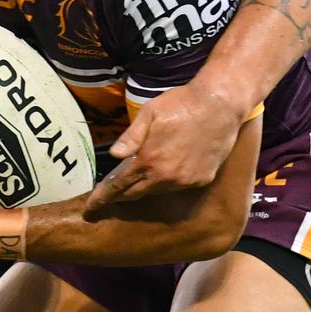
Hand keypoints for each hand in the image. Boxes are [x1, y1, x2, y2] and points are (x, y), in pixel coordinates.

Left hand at [84, 77, 244, 213]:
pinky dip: (167, 182)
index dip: (103, 197)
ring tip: (136, 179)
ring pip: (157, 191)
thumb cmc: (181, 104)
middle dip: (120, 196)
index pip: (119, 186)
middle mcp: (166, 177)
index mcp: (148, 160)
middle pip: (136, 193)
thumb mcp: (150, 113)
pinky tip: (165, 172)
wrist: (220, 105)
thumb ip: (131, 137)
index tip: (90, 207)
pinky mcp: (201, 180)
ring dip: (145, 187)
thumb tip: (114, 155)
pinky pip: (178, 187)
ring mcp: (185, 181)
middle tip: (107, 196)